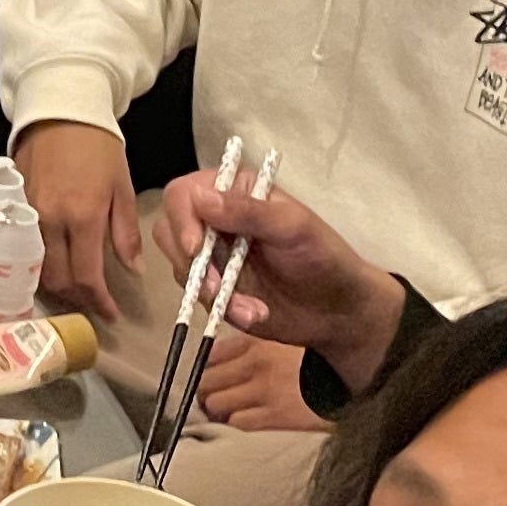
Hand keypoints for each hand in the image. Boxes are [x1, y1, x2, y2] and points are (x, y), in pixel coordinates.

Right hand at [14, 120, 140, 321]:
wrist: (60, 111)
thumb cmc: (97, 146)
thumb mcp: (121, 187)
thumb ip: (125, 233)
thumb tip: (132, 270)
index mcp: (81, 216)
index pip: (86, 277)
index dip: (98, 302)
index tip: (110, 313)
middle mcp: (48, 221)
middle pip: (57, 280)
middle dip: (76, 299)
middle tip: (93, 303)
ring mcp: (25, 216)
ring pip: (36, 268)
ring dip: (56, 285)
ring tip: (75, 289)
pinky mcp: (11, 208)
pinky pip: (22, 249)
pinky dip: (37, 265)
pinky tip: (51, 266)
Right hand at [161, 168, 406, 393]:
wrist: (337, 310)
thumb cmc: (323, 256)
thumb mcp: (292, 227)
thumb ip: (248, 211)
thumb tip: (200, 199)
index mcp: (233, 191)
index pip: (184, 194)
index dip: (182, 219)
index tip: (194, 248)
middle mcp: (215, 220)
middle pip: (169, 230)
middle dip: (190, 263)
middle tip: (217, 287)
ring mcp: (211, 257)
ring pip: (181, 269)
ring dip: (211, 292)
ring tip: (251, 308)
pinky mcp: (213, 289)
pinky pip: (197, 299)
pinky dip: (223, 310)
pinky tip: (254, 314)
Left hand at [193, 333, 320, 430]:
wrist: (361, 378)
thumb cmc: (328, 361)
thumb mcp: (292, 339)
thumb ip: (261, 344)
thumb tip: (232, 358)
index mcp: (259, 340)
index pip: (210, 354)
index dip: (205, 370)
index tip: (210, 379)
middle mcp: (256, 362)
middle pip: (204, 380)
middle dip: (207, 393)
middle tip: (217, 401)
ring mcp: (264, 389)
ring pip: (214, 404)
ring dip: (219, 412)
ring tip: (231, 415)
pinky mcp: (277, 415)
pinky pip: (238, 423)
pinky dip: (237, 425)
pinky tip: (249, 423)